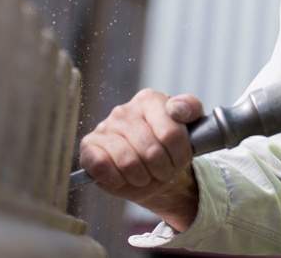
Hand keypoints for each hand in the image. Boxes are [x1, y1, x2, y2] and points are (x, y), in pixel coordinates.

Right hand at [79, 89, 203, 230]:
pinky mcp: (89, 147)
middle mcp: (124, 111)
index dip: (180, 155)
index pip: (171, 133)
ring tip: (145, 175)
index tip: (181, 160)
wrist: (154, 173)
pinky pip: (102, 166)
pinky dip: (117, 179)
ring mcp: (104, 127)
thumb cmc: (171, 149)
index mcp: (149, 100)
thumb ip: (190, 108)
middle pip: (151, 151)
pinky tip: (123, 177)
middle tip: (163, 171)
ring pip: (128, 162)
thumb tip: (177, 109)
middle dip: (162, 170)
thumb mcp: (191, 127)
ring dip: (142, 178)